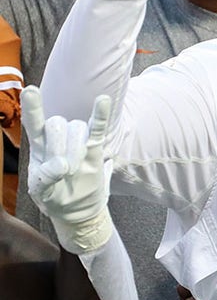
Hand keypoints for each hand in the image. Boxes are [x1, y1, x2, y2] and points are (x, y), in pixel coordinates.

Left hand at [21, 86, 113, 253]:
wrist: (77, 209)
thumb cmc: (55, 198)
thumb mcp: (41, 193)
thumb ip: (45, 179)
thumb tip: (60, 165)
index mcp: (39, 148)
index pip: (33, 123)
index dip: (33, 108)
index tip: (30, 90)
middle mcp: (57, 139)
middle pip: (58, 124)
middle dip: (60, 146)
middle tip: (64, 169)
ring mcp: (77, 142)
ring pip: (78, 128)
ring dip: (76, 148)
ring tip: (76, 168)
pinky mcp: (95, 148)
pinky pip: (98, 127)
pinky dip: (101, 114)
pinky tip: (103, 100)